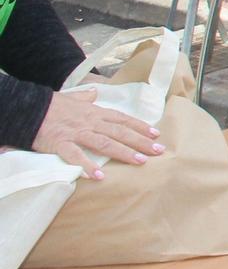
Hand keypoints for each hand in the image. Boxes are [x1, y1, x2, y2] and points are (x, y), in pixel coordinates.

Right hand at [31, 87, 162, 178]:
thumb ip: (86, 97)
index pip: (122, 119)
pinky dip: (87, 166)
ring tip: (140, 162)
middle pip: (120, 132)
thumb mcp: (72, 98)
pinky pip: (76, 156)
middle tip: (158, 151)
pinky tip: (99, 176)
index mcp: (95, 112)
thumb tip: (94, 92)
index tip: (156, 134)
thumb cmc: (52, 105)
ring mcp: (76, 133)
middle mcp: (90, 122)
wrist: (28, 108)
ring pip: (104, 143)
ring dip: (123, 153)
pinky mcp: (61, 143)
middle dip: (140, 142)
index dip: (140, 126)